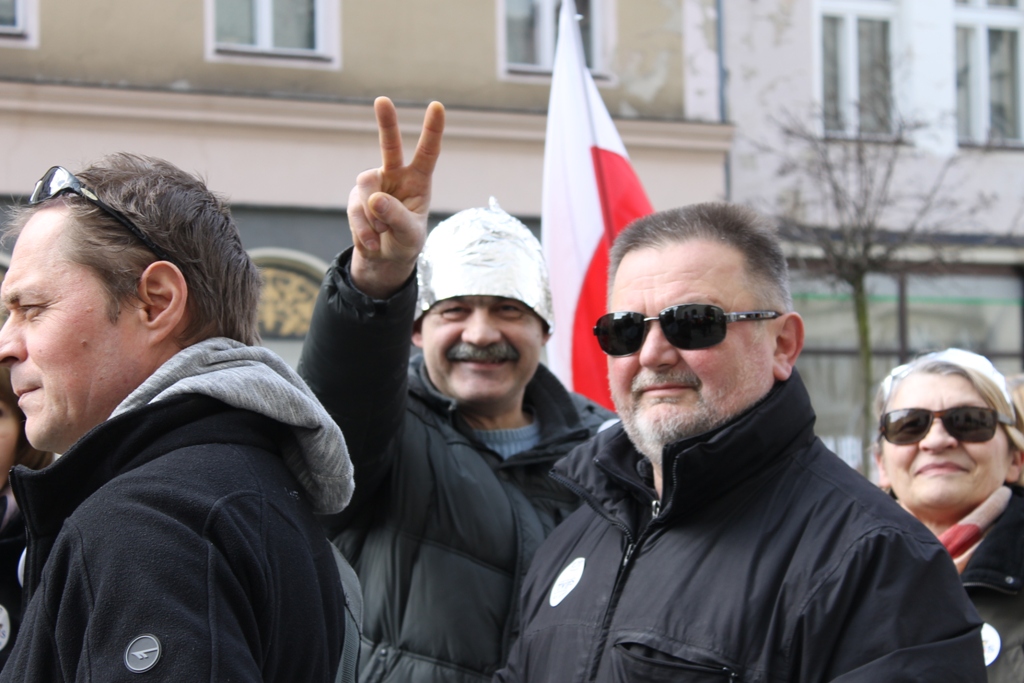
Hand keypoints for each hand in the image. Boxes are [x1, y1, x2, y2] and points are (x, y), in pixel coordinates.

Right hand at [349, 96, 444, 298]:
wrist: (385, 258)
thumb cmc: (406, 242)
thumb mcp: (409, 234)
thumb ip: (397, 217)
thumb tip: (374, 198)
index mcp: (418, 180)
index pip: (428, 152)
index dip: (432, 130)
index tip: (437, 106)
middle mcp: (395, 175)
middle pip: (389, 145)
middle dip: (386, 123)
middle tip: (383, 100)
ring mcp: (373, 185)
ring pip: (366, 190)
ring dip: (373, 218)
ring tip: (382, 234)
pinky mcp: (356, 198)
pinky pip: (355, 210)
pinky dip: (364, 231)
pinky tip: (373, 242)